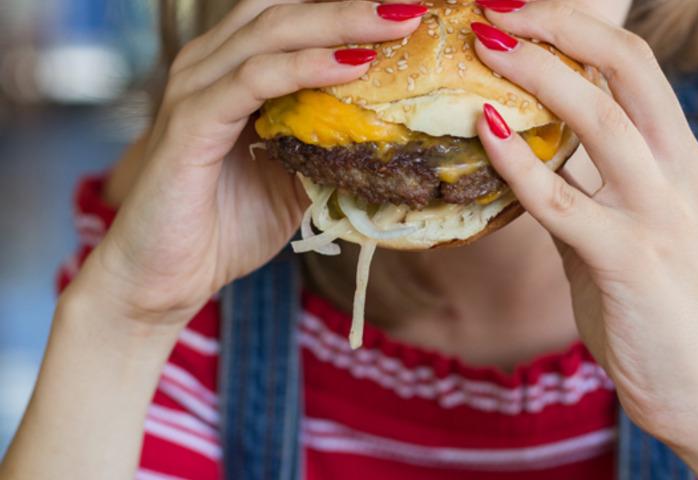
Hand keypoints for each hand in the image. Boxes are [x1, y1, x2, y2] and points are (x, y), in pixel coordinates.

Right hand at [72, 1, 424, 328]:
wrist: (164, 276)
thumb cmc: (226, 225)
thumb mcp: (295, 178)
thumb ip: (328, 145)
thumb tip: (392, 135)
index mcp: (233, 71)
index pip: (292, 17)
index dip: (345, 11)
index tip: (407, 16)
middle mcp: (210, 66)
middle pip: (285, 10)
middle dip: (351, 6)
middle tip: (411, 9)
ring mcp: (196, 90)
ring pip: (271, 33)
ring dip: (337, 24)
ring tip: (394, 24)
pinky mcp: (190, 123)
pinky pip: (252, 80)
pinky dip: (303, 67)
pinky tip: (350, 65)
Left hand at [472, 2, 697, 477]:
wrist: (696, 387)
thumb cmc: (648, 306)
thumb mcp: (619, 230)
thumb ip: (581, 186)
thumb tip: (519, 152)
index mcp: (680, 158)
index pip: (634, 65)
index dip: (576, 28)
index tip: (519, 13)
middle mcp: (680, 173)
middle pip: (629, 68)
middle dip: (561, 27)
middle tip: (494, 11)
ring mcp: (660, 215)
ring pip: (603, 121)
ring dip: (539, 76)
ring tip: (485, 47)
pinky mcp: (631, 261)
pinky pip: (565, 202)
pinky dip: (521, 165)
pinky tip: (483, 135)